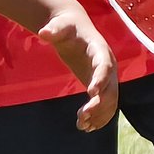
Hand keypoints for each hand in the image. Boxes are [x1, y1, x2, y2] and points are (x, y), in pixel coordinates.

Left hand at [37, 4, 118, 130]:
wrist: (75, 29)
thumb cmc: (66, 27)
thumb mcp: (59, 26)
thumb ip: (53, 30)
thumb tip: (43, 32)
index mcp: (100, 49)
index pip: (104, 65)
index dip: (100, 79)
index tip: (92, 93)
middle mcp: (108, 64)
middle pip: (110, 87)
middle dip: (99, 103)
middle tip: (82, 116)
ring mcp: (107, 76)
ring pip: (110, 99)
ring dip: (100, 114)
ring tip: (82, 125)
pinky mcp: (101, 85)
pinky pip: (106, 104)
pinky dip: (100, 116)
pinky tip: (87, 127)